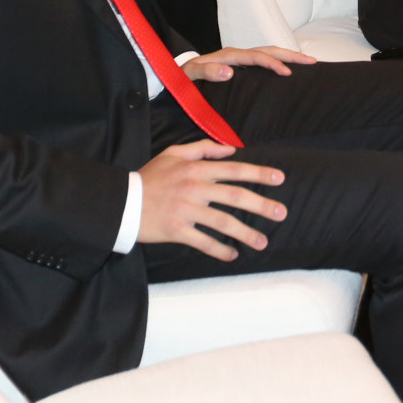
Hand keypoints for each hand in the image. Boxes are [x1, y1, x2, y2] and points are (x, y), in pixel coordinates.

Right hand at [137, 141, 285, 260]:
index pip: (235, 170)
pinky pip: (203, 242)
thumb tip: (231, 149)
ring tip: (262, 242)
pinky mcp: (176, 230)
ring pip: (223, 222)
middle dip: (262, 205)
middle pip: (235, 197)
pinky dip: (220, 250)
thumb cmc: (150, 176)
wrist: (122, 201)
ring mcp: (186, 209)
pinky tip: (233, 255)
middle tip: (281, 214)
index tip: (280, 179)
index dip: (259, 174)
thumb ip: (203, 147)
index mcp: (196, 168)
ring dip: (246, 233)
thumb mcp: (174, 153)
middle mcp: (194, 187)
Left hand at [182, 46, 316, 81]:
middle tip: (312, 61)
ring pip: (269, 52)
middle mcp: (236, 54)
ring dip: (288, 56)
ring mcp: (240, 58)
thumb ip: (207, 71)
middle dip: (290, 55)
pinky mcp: (240, 64)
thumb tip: (230, 71)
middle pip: (268, 50)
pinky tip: (289, 68)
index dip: (273, 64)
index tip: (288, 74)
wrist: (178, 74)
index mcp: (228, 55)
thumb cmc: (183, 77)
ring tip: (307, 62)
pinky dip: (279, 61)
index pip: (257, 56)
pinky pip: (263, 60)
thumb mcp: (190, 74)